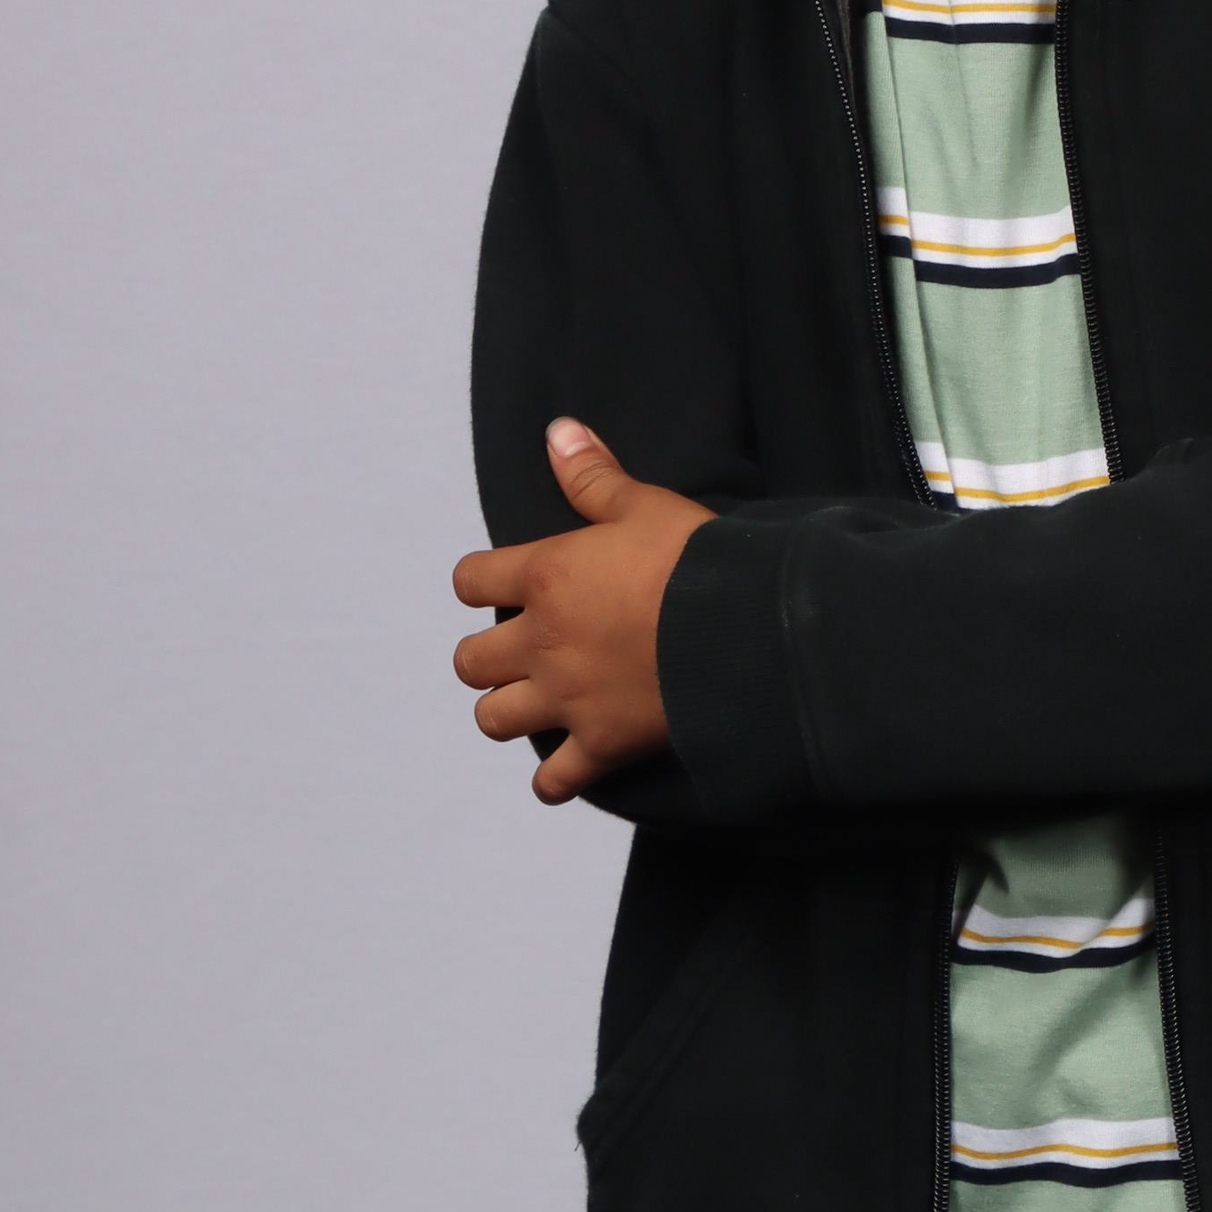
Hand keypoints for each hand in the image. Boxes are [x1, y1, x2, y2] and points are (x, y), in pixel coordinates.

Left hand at [452, 421, 713, 804]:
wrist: (741, 627)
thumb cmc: (692, 559)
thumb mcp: (644, 505)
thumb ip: (593, 476)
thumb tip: (557, 431)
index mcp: (545, 578)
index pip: (472, 581)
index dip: (481, 581)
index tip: (501, 583)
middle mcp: (542, 643)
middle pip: (470, 661)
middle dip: (487, 655)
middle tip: (523, 647)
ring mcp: (567, 699)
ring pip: (494, 719)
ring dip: (508, 710)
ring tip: (536, 699)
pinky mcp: (600, 744)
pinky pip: (553, 780)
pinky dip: (553, 778)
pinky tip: (565, 766)